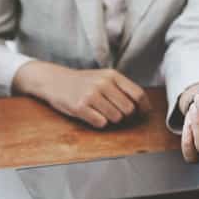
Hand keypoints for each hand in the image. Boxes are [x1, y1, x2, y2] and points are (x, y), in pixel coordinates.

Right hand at [13, 61, 151, 127]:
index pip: (137, 94)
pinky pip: (100, 123)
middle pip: (128, 109)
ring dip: (111, 119)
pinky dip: (99, 122)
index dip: (144, 107)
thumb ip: (121, 88)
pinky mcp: (80, 107)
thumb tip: (141, 105)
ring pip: (116, 118)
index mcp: (112, 75)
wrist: (55, 81)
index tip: (144, 113)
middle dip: (125, 116)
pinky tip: (91, 114)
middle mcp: (103, 84)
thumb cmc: (81, 82)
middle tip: (115, 113)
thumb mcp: (103, 77)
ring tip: (100, 111)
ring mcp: (91, 95)